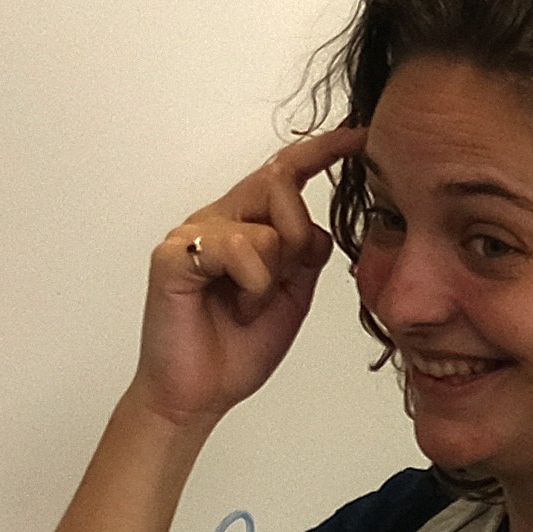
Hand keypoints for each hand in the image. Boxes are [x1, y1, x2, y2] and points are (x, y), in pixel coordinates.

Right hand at [131, 127, 359, 431]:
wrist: (198, 396)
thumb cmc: (236, 348)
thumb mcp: (293, 291)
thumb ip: (307, 250)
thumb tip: (321, 222)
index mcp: (244, 223)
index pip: (285, 170)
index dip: (324, 149)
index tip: (360, 135)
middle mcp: (215, 218)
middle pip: (279, 184)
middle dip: (300, 235)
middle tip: (286, 279)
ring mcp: (191, 233)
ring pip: (266, 228)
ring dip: (272, 280)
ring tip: (247, 309)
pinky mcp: (172, 255)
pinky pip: (239, 249)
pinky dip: (252, 287)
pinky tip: (236, 309)